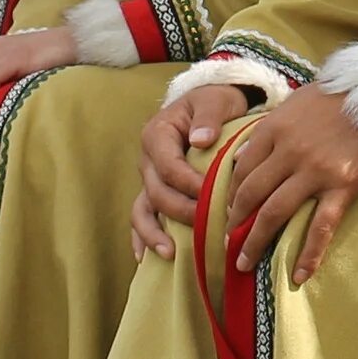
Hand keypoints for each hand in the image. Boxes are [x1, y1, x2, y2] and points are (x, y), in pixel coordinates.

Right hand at [129, 84, 251, 260]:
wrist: (209, 104)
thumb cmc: (214, 102)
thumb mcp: (215, 100)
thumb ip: (209, 118)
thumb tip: (201, 140)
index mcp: (157, 135)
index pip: (170, 167)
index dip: (189, 185)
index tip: (214, 198)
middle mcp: (147, 159)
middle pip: (158, 192)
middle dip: (182, 212)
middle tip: (210, 227)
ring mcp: (148, 178)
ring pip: (143, 209)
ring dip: (154, 233)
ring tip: (170, 253)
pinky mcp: (154, 191)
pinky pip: (143, 215)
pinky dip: (142, 236)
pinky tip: (145, 258)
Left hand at [224, 87, 357, 282]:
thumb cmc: (343, 93)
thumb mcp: (298, 101)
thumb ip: (268, 128)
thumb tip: (238, 158)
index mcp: (276, 127)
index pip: (240, 168)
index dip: (229, 194)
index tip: (227, 211)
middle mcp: (289, 151)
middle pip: (251, 194)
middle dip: (234, 223)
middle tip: (226, 243)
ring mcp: (316, 170)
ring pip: (274, 213)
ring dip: (254, 242)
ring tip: (242, 263)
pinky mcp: (344, 185)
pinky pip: (321, 227)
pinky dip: (308, 255)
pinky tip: (298, 276)